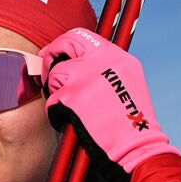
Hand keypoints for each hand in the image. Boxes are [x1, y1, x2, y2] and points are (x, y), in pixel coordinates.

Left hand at [40, 28, 179, 177]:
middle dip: (51, 55)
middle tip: (45, 69)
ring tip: (72, 108)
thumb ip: (106, 67)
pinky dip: (56, 112)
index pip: (84, 36)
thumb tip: (79, 61)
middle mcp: (102, 60)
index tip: (56, 53)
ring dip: (57, 91)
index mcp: (118, 57)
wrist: (135, 145)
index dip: (65, 44)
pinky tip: (69, 121)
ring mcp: (86, 76)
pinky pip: (53, 100)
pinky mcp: (73, 96)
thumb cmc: (131, 122)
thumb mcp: (127, 82)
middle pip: (66, 43)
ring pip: (56, 74)